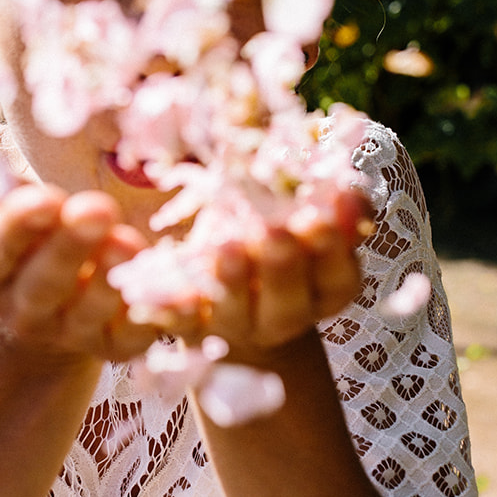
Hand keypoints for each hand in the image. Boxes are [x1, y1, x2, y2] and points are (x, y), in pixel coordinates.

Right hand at [0, 185, 162, 360]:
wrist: (53, 292)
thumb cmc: (30, 229)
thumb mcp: (3, 207)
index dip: (19, 225)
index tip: (46, 197)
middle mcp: (22, 310)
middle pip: (42, 284)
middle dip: (69, 247)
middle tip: (97, 209)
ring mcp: (67, 333)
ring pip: (87, 313)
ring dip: (109, 280)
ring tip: (129, 244)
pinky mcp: (111, 348)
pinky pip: (134, 335)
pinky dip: (158, 315)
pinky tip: (182, 293)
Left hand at [159, 192, 365, 358]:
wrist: (233, 298)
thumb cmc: (273, 240)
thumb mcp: (299, 213)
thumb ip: (318, 193)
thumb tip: (333, 164)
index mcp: (323, 292)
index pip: (338, 278)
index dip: (334, 250)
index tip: (323, 214)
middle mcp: (286, 318)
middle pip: (289, 304)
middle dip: (283, 267)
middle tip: (275, 232)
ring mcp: (237, 330)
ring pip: (237, 315)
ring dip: (233, 283)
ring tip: (226, 249)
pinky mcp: (192, 333)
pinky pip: (181, 325)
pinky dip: (171, 311)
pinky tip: (157, 296)